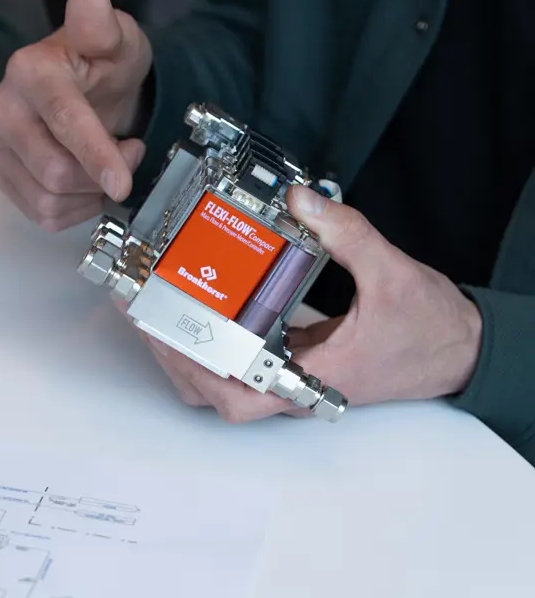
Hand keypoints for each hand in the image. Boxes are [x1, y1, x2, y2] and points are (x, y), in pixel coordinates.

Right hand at [0, 0, 152, 231]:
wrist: (93, 90)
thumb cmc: (105, 65)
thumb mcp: (117, 38)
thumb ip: (102, 24)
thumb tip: (89, 2)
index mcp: (29, 70)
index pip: (62, 120)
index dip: (95, 155)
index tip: (121, 182)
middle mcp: (1, 109)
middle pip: (53, 172)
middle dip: (100, 174)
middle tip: (130, 152)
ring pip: (47, 200)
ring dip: (90, 194)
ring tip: (108, 166)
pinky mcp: (3, 175)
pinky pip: (42, 215)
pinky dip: (75, 209)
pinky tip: (88, 184)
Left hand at [120, 185, 482, 422]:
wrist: (455, 350)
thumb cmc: (428, 330)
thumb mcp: (391, 275)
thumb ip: (347, 234)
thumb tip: (301, 202)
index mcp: (313, 377)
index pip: (236, 395)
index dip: (190, 368)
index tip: (159, 331)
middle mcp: (293, 386)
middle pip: (212, 392)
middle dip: (171, 357)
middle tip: (142, 312)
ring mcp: (290, 378)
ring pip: (221, 382)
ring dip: (184, 352)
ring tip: (156, 310)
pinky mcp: (293, 363)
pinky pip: (239, 361)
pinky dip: (210, 341)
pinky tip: (198, 308)